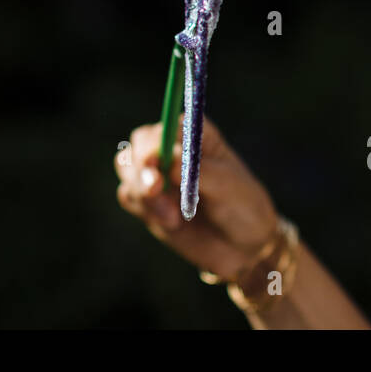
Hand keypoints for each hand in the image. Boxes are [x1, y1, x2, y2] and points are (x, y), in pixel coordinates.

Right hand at [114, 118, 279, 281]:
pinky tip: (172, 224)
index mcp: (196, 135)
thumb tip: (169, 161)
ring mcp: (157, 174)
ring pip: (127, 167)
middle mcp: (172, 149)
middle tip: (157, 189)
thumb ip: (198, 173)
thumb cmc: (242, 206)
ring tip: (173, 217)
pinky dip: (143, 209)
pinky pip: (127, 195)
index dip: (158, 141)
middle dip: (142, 165)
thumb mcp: (228, 187)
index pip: (168, 126)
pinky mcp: (147, 200)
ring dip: (142, 191)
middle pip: (139, 142)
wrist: (244, 246)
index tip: (157, 161)